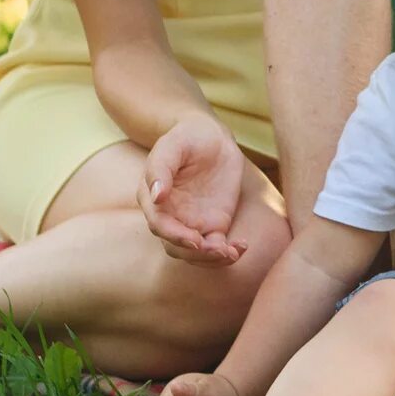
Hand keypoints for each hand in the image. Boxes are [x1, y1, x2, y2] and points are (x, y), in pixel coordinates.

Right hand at [140, 116, 248, 265]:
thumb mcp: (173, 145)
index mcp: (153, 199)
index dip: (175, 235)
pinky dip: (228, 252)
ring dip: (212, 259)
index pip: (159, 224)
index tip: (194, 240)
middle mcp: (170, 216)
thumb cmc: (187, 137)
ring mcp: (192, 222)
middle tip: (218, 250)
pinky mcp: (213, 224)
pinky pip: (217, 246)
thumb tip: (156, 197)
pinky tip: (241, 247)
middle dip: (196, 254)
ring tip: (232, 252)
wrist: (212, 137)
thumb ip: (161, 168)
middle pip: (175, 246)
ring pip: (196, 253)